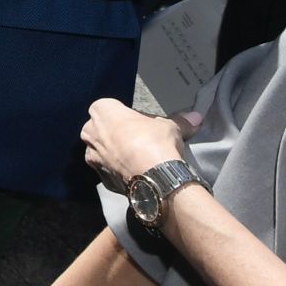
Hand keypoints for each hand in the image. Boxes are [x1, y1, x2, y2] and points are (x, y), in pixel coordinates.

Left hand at [81, 98, 200, 188]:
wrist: (154, 177)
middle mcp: (90, 130)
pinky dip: (118, 171)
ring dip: (116, 153)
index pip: (113, 108)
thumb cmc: (155, 142)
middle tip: (140, 141)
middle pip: (104, 128)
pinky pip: (107, 169)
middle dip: (119, 133)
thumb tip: (195, 117)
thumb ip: (179, 120)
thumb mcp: (170, 126)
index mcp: (102, 110)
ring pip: (102, 150)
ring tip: (138, 159)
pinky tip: (135, 173)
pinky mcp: (99, 175)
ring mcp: (92, 154)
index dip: (129, 116)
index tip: (144, 125)